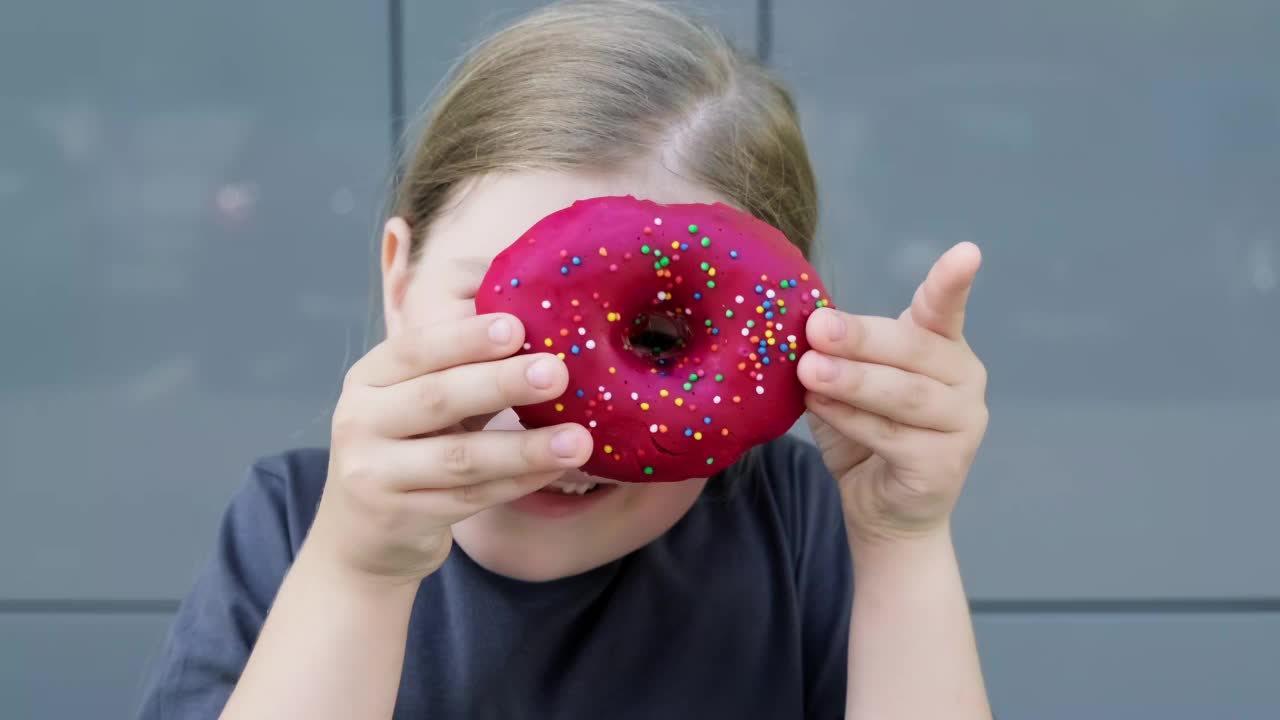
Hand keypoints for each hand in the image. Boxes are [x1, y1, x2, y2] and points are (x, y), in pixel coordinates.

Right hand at [306, 313, 593, 585]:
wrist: (359, 536)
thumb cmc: (407, 448)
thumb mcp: (417, 402)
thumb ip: (462, 371)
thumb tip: (540, 334)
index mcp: (369, 378)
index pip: (416, 349)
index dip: (466, 337)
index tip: (517, 327)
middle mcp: (360, 421)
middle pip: (438, 398)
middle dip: (501, 383)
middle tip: (557, 373)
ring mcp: (375, 474)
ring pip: (461, 458)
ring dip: (525, 447)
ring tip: (578, 439)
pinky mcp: (400, 519)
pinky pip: (471, 498)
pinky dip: (517, 482)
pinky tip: (555, 469)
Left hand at [797, 242, 988, 544]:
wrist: (882, 510)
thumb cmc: (865, 434)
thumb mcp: (847, 383)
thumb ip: (837, 354)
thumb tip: (804, 324)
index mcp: (941, 347)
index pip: (945, 308)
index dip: (952, 282)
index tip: (967, 253)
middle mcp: (964, 379)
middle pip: (914, 350)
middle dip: (862, 337)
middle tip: (816, 327)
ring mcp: (963, 424)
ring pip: (904, 394)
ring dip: (853, 380)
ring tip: (809, 370)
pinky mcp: (945, 465)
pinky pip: (891, 437)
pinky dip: (851, 419)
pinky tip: (818, 406)